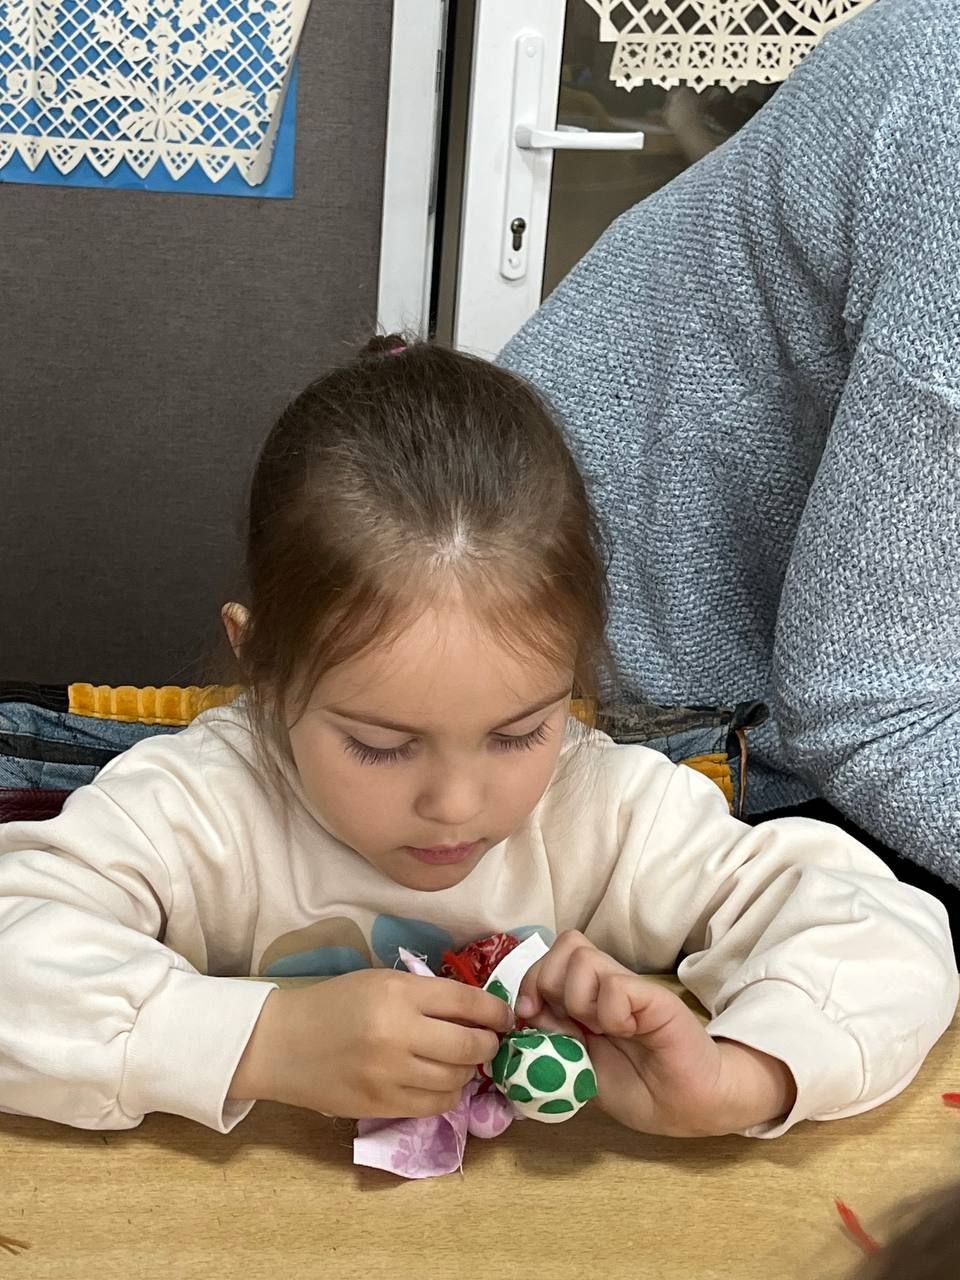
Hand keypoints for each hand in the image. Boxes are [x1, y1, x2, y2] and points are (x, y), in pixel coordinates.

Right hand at [229, 969, 513, 1118]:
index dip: (495, 1011)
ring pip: (457, 1078)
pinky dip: (447, 1094)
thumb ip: (426, 994)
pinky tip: (442, 1082)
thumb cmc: (335, 1003)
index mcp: (398, 993)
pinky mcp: (381, 1105)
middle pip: (470, 1044)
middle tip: (488, 1042)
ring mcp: (390, 1074)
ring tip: (461, 1062)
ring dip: (468, 1071)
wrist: (283, 1043)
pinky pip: (435, 1106)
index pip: (466, 1001)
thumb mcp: (381, 982)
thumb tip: (477, 1010)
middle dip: (488, 1044)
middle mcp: (398, 1033)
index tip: (505, 1017)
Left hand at [516, 932, 795, 1136]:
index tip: (530, 1017)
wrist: (687, 1106)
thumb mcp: (579, 1068)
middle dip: (549, 985)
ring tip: (600, 1030)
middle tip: (568, 1024)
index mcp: (585, 996)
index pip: (549, 958)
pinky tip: (625, 1033)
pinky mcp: (653, 998)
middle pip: (565, 946)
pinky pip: (615, 987)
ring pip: (582, 960)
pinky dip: (609, 1013)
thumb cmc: (637, 1088)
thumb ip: (553, 1040)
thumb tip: (522, 1016)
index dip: (530, 982)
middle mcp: (606, 983)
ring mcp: (630, 987)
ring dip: (578, 1001)